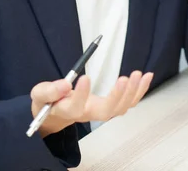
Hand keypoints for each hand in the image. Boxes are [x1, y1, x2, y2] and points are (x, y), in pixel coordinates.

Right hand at [30, 71, 152, 137]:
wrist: (56, 112)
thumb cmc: (49, 101)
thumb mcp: (40, 94)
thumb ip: (49, 91)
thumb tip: (65, 85)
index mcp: (68, 110)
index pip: (75, 106)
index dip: (82, 94)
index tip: (84, 77)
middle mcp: (88, 113)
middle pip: (106, 111)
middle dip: (117, 96)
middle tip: (124, 79)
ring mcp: (102, 110)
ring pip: (121, 108)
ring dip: (132, 92)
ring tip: (139, 74)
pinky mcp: (111, 104)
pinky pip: (129, 102)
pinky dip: (140, 90)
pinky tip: (146, 76)